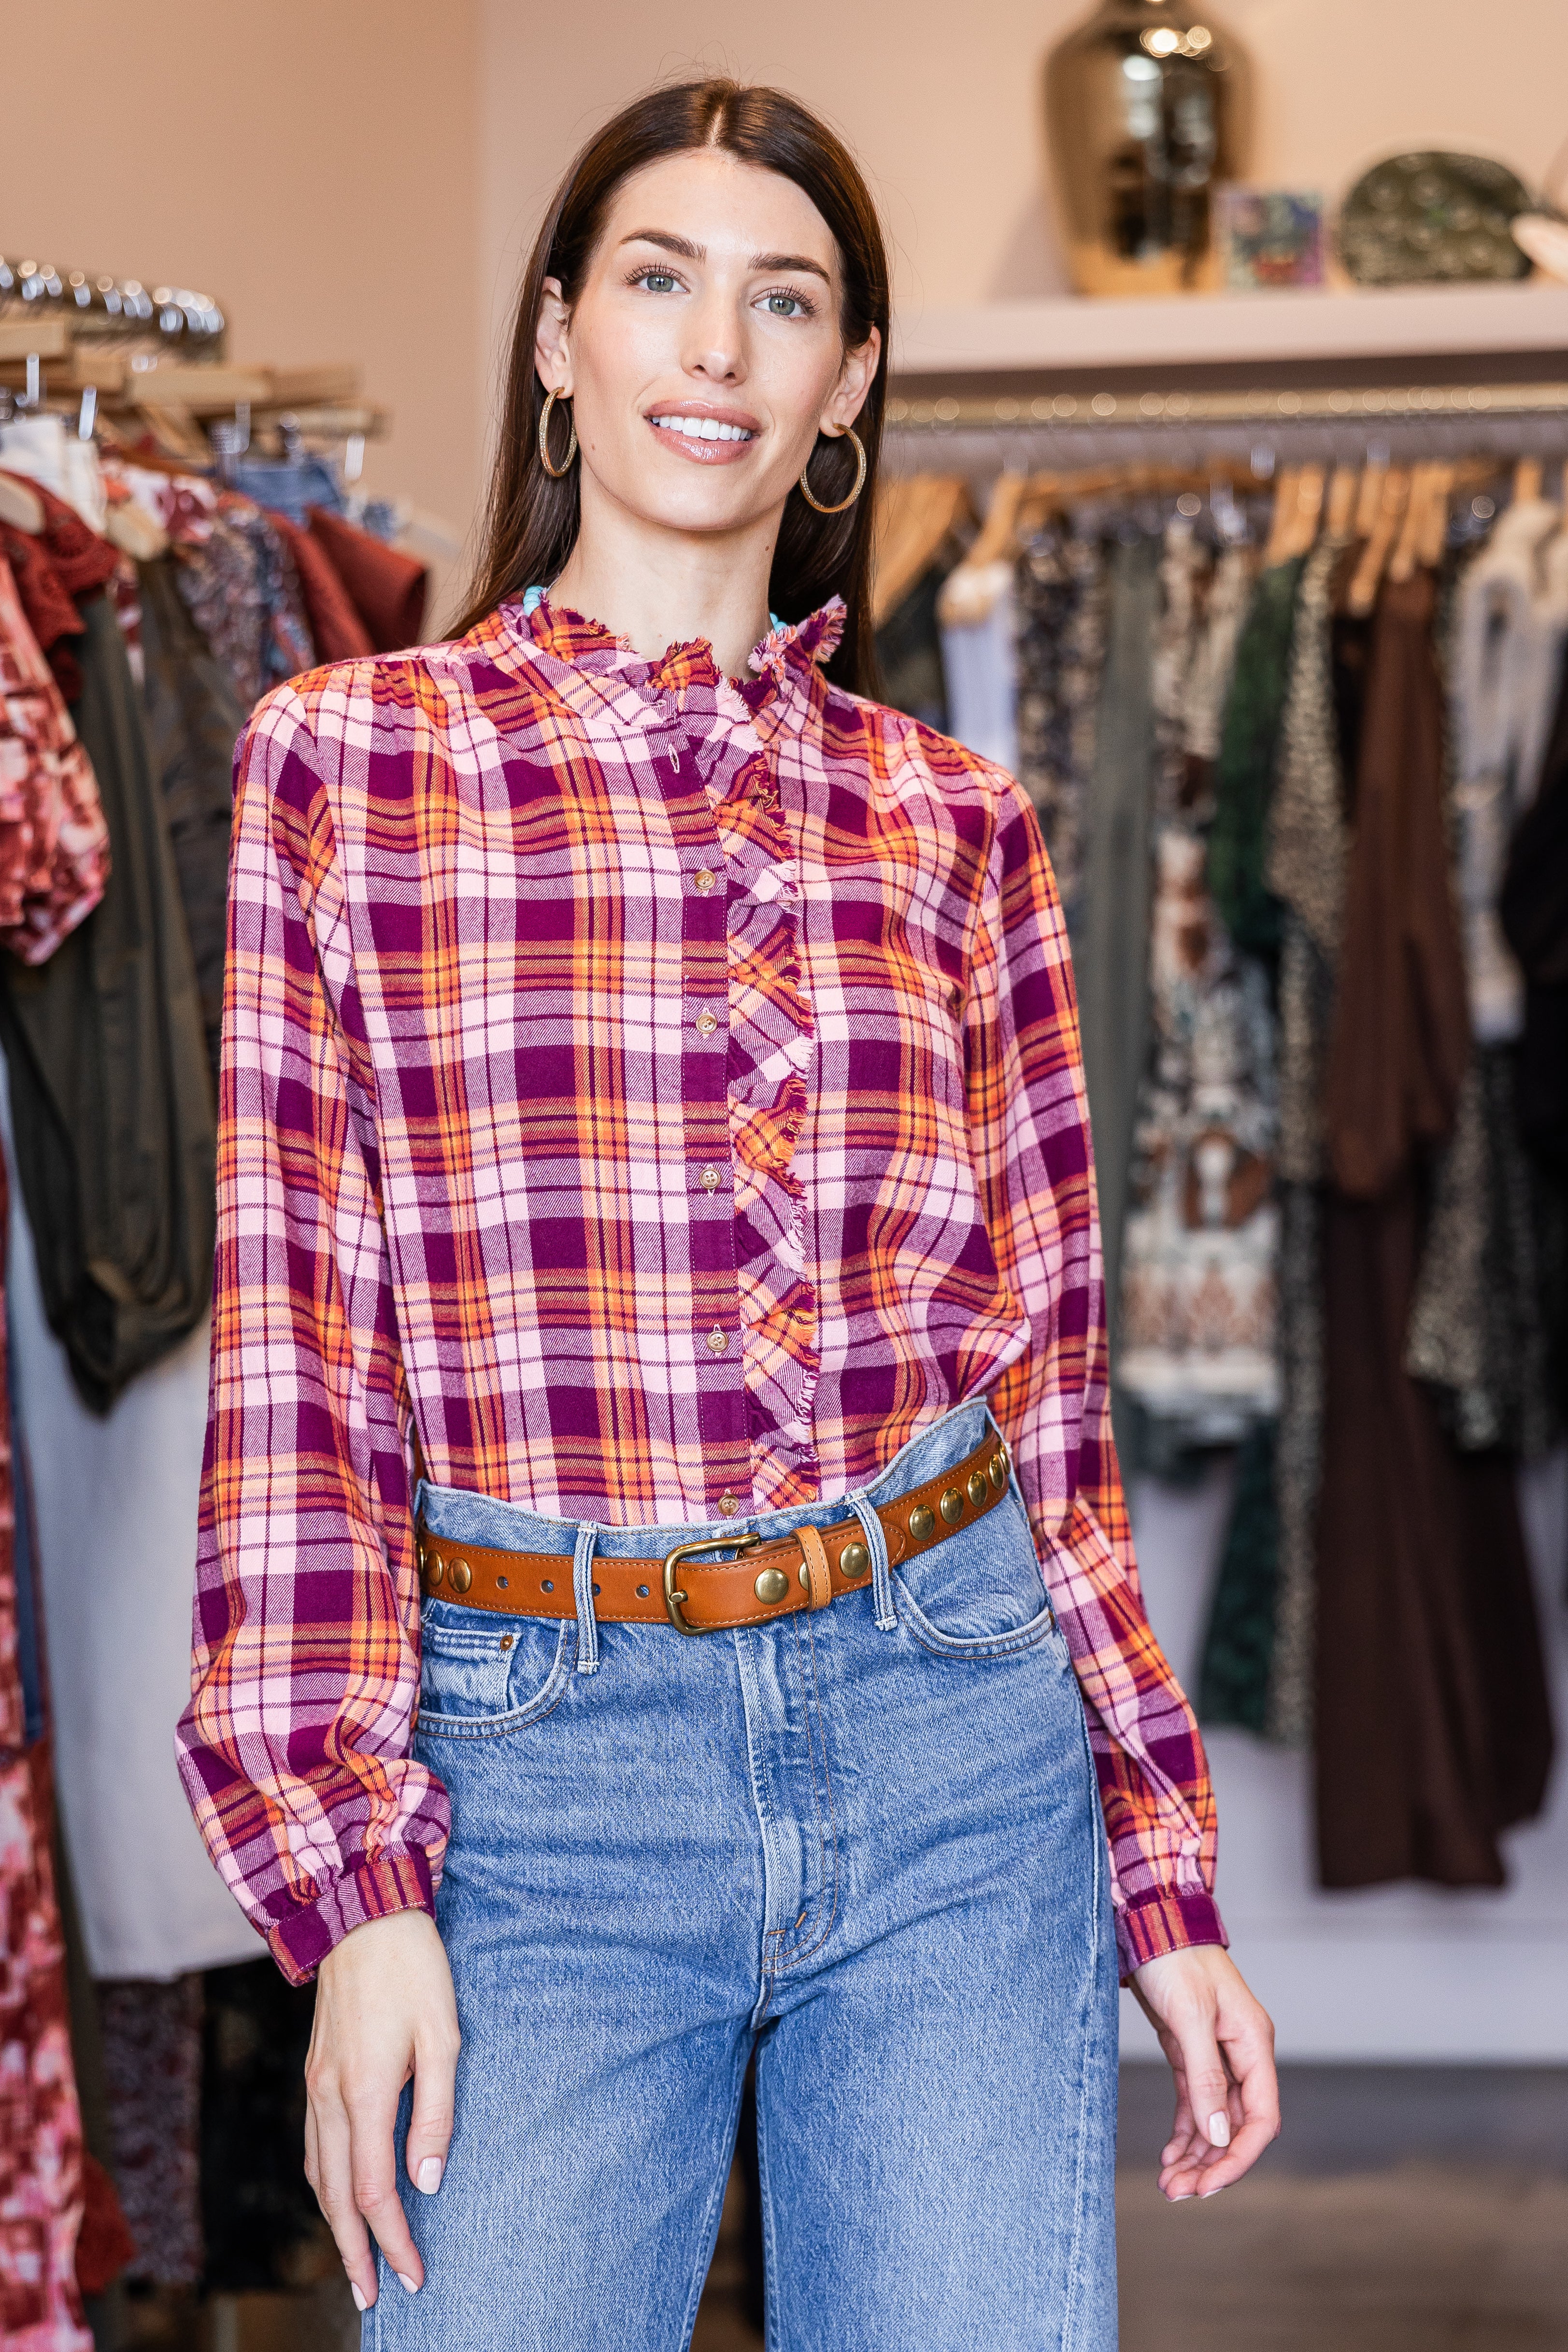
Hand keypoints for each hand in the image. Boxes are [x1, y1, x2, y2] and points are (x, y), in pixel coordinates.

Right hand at [303, 1908, 459, 2309]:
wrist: (361, 1914)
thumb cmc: (413, 1970)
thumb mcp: (444, 2036)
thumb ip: (436, 2112)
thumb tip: (427, 2180)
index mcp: (365, 2091)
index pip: (373, 2191)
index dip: (393, 2240)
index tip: (413, 2276)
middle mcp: (330, 2095)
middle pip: (334, 2196)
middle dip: (355, 2251)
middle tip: (373, 2296)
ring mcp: (316, 2084)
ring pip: (316, 2174)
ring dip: (335, 2224)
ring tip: (356, 2260)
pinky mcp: (315, 2070)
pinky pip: (312, 2144)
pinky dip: (323, 2183)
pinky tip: (337, 2196)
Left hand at [1129, 1944, 1277, 2200]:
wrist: (1150, 1920)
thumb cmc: (1175, 1958)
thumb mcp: (1189, 2018)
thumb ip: (1204, 2077)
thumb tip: (1219, 2134)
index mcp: (1254, 2044)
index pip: (1261, 2118)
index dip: (1238, 2157)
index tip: (1208, 2185)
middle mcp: (1241, 2054)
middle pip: (1237, 2125)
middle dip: (1212, 2162)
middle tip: (1178, 2192)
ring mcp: (1217, 2054)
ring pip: (1215, 2119)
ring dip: (1197, 2153)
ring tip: (1170, 2183)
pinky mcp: (1191, 2051)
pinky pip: (1195, 2103)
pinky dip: (1185, 2131)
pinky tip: (1171, 2155)